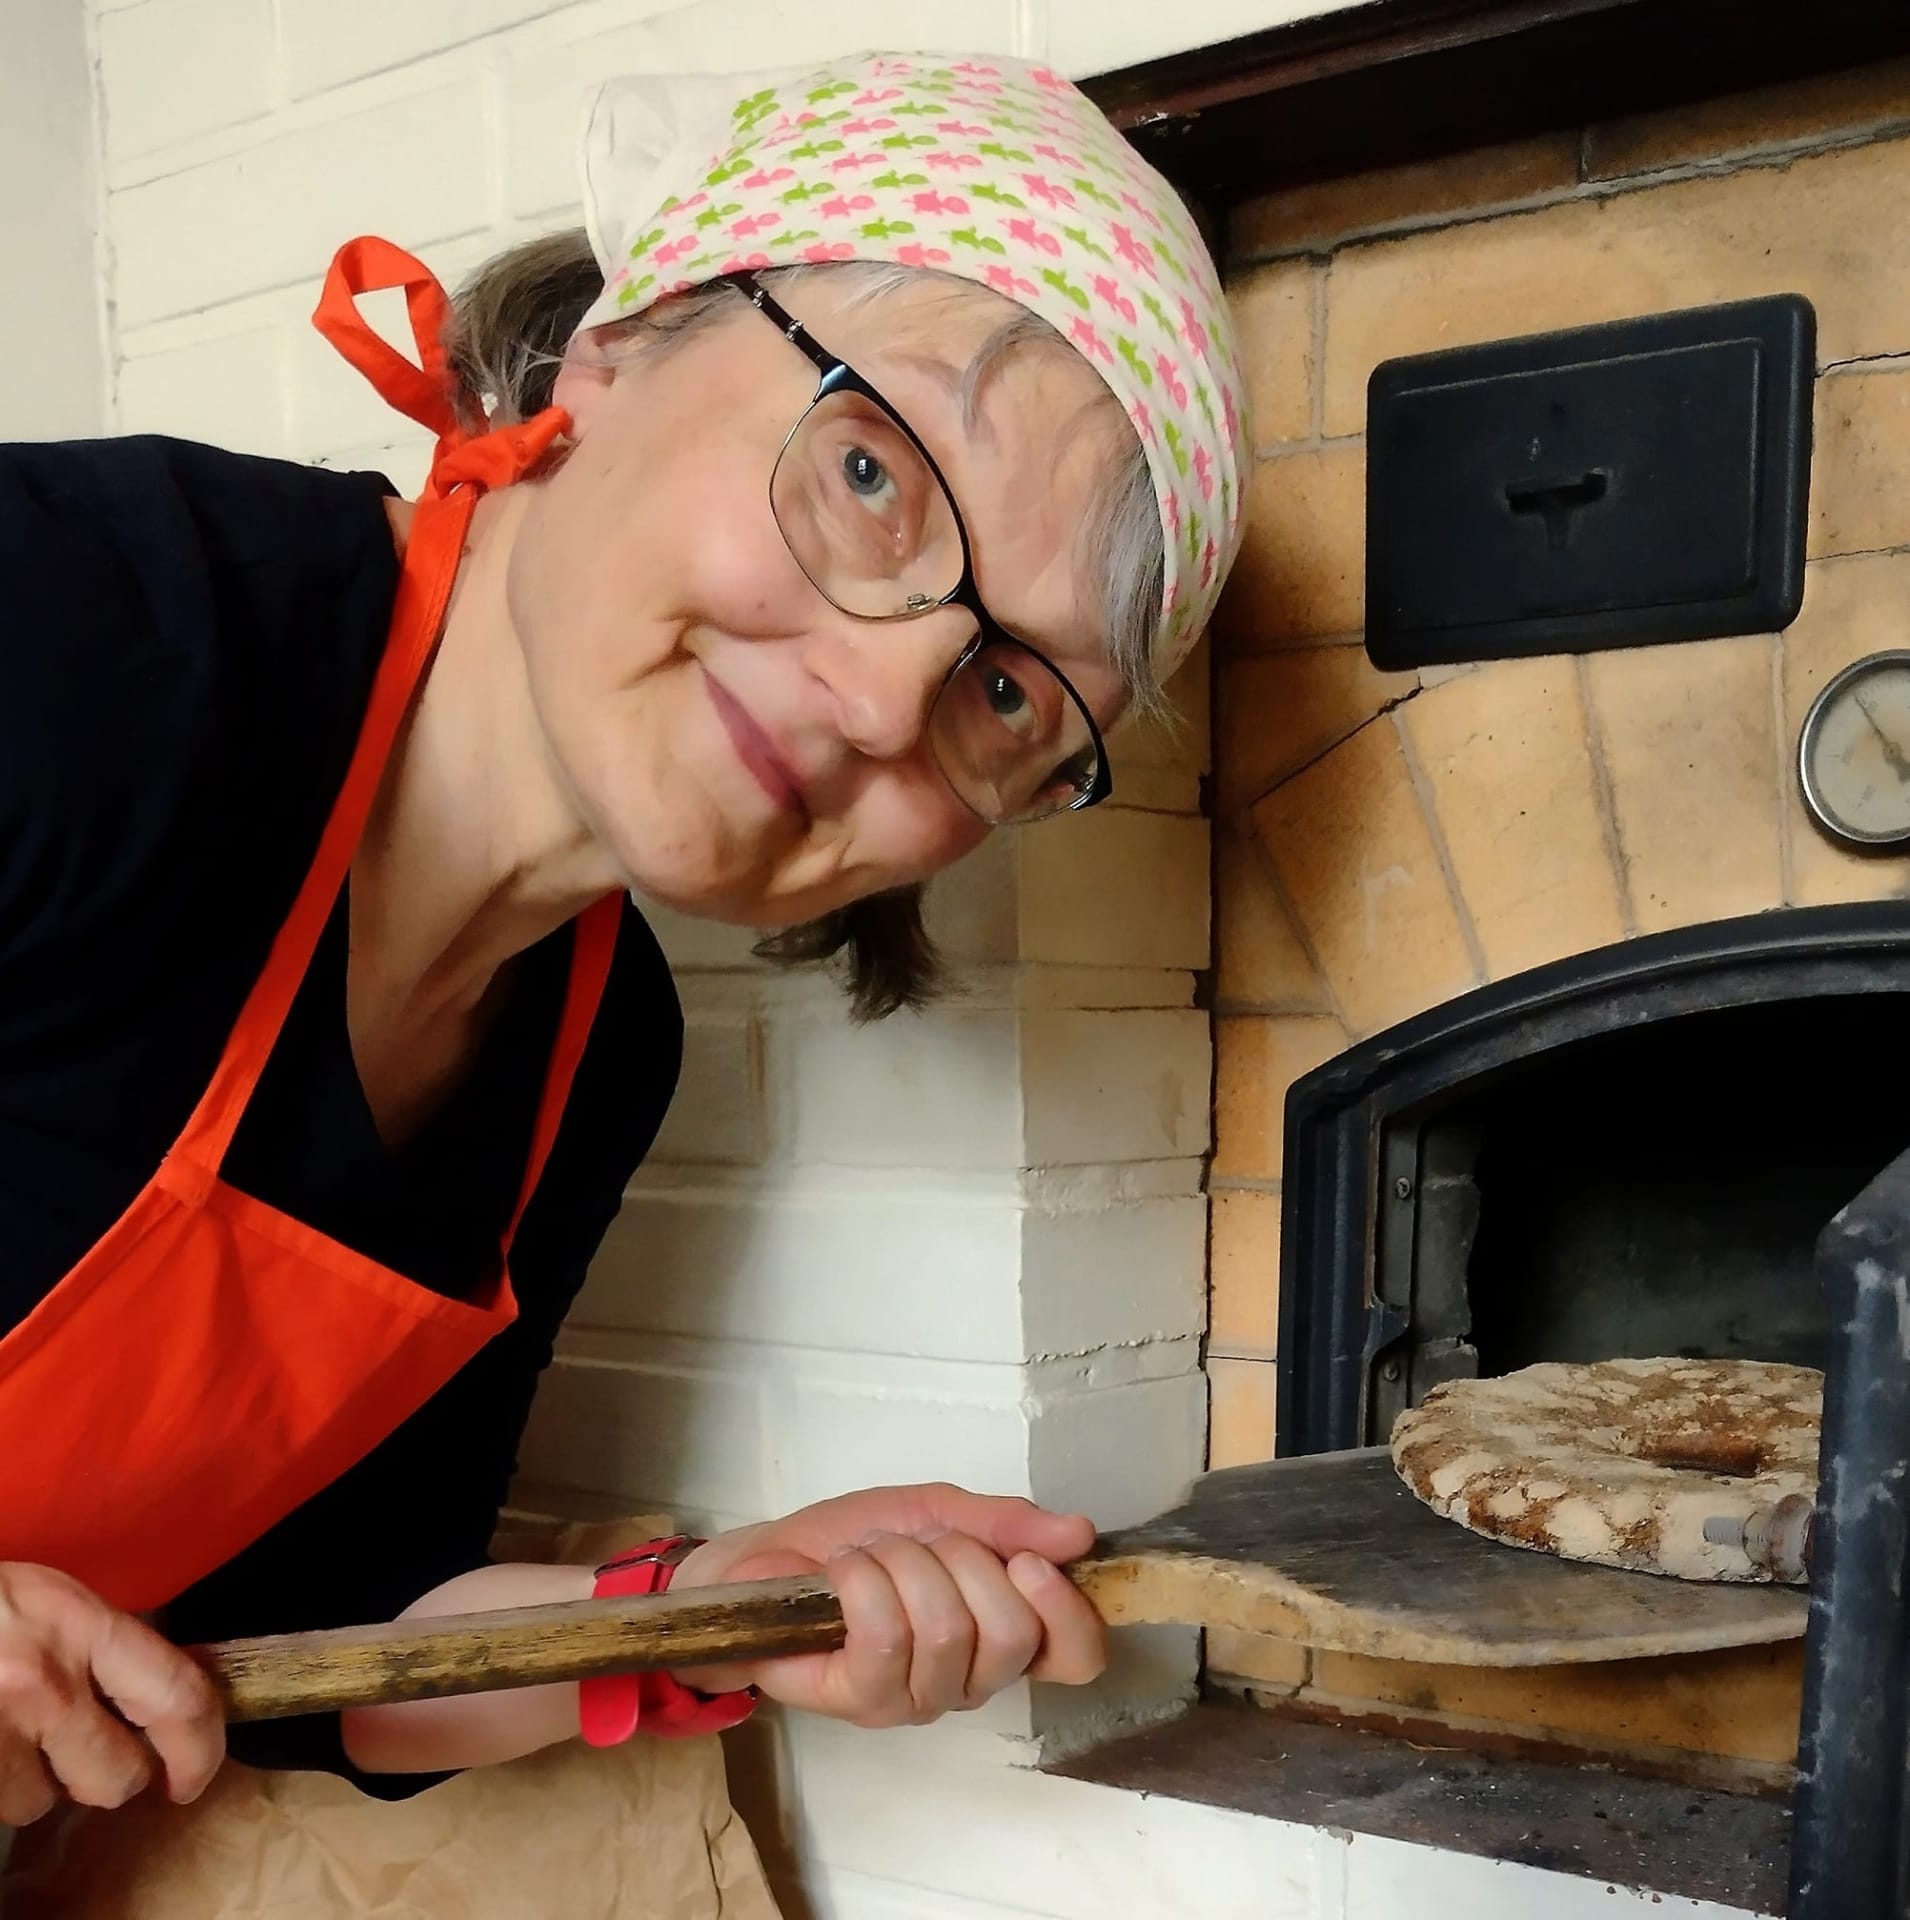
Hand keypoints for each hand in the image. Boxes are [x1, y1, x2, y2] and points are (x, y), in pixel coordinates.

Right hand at [0, 1563, 222, 1822]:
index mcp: (81, 1625)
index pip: (176, 1696)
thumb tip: (166, 1700)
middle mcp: (42, 1682)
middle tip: (93, 1756)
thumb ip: (108, 1645)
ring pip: (41, 1802)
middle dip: (112, 1778)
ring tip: (10, 1735)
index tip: (194, 1775)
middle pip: (116, 1776)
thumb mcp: (53, 1600)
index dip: (200, 1748)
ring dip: (36, 1784)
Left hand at [668, 1484, 1105, 1728]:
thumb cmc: (853, 1541)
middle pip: (1013, 1634)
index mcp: (1001, 1634)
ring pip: (947, 1628)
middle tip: (921, 1545)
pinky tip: (844, 1574)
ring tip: (871, 1557)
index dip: (1068, 1611)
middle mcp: (971, 1679)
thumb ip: (1006, 1523)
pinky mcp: (865, 1702)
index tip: (1029, 1563)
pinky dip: (864, 1581)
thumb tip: (1078, 1533)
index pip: (1076, 1656)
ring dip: (903, 1563)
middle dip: (964, 1560)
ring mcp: (918, 1698)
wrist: (767, 1562)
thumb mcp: (936, 1511)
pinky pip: (887, 1634)